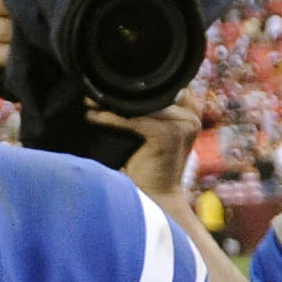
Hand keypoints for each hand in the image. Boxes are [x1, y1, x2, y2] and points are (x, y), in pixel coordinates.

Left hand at [94, 88, 203, 206]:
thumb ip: (144, 110)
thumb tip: (114, 87)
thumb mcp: (149, 132)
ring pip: (141, 104)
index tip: (106, 83)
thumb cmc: (150, 167)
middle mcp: (191, 115)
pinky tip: (93, 117)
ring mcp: (183, 124)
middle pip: (151, 92)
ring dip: (112, 103)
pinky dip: (111, 118)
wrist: (157, 198)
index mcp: (190, 111)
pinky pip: (134, 120)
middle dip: (120, 91)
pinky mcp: (169, 134)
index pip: (160, 85)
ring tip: (90, 103)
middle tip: (93, 92)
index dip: (135, 83)